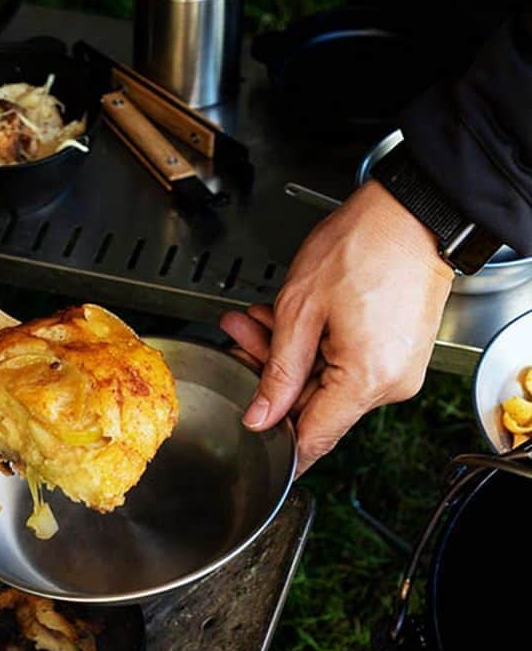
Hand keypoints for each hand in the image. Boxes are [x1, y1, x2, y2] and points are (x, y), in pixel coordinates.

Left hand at [220, 180, 453, 472]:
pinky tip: (287, 321)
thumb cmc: (364, 244)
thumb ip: (278, 372)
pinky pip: (348, 365)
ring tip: (255, 319)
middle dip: (270, 376)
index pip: (312, 440)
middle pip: (315, 406)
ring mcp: (398, 369)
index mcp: (367, 380)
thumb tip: (260, 418)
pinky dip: (316, 346)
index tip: (247, 432)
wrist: (413, 210)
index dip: (274, 440)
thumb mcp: (300, 309)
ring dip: (288, 356)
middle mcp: (390, 384)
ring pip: (326, 382)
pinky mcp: (398, 353)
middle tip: (237, 340)